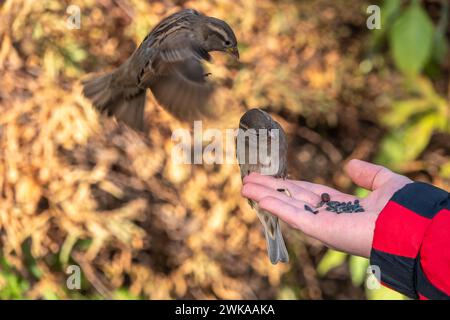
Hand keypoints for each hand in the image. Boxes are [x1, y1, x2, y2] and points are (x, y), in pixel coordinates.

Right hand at [241, 159, 411, 256]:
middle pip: (292, 199)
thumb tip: (350, 165)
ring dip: (265, 197)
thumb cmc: (401, 206)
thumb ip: (367, 174)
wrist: (408, 223)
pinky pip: (293, 216)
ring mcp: (321, 224)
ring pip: (287, 207)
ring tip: (245, 187)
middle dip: (270, 190)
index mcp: (341, 206)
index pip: (308, 193)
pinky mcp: (319, 229)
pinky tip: (259, 198)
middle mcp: (328, 215)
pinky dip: (275, 207)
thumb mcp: (384, 182)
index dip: (288, 185)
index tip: (271, 177)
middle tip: (248, 180)